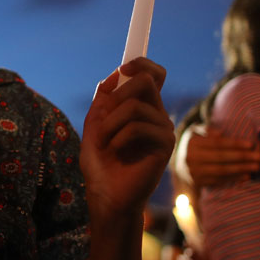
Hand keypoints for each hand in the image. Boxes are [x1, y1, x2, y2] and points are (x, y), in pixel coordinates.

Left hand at [81, 58, 174, 221]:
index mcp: (142, 108)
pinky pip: (138, 127)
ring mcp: (163, 129)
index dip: (141, 63)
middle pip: (146, 80)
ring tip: (105, 142)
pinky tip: (116, 152)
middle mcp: (156, 115)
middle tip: (103, 118)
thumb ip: (104, 100)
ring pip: (136, 105)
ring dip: (110, 123)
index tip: (123, 69)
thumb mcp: (94, 125)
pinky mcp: (165, 145)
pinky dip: (118, 138)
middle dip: (117, 96)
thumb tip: (116, 74)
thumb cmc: (100, 165)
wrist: (106, 196)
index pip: (153, 74)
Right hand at [174, 124, 259, 188]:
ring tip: (256, 167)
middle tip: (259, 157)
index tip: (251, 144)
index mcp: (193, 144)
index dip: (235, 144)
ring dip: (241, 169)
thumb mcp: (195, 132)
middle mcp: (192, 159)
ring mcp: (195, 172)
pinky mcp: (198, 183)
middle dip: (242, 157)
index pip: (217, 144)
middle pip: (221, 158)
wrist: (178, 164)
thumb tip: (221, 133)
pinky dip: (234, 179)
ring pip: (222, 171)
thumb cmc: (193, 144)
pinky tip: (246, 176)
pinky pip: (219, 181)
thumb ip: (207, 129)